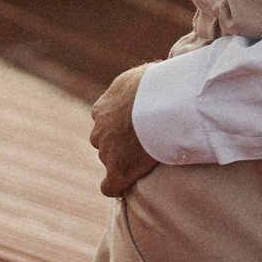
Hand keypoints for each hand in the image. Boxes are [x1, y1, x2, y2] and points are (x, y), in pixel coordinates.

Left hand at [89, 64, 158, 197]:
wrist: (161, 106)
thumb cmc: (158, 86)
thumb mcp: (145, 74)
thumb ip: (140, 82)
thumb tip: (154, 74)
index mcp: (103, 107)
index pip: (103, 118)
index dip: (118, 122)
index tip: (134, 124)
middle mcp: (100, 130)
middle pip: (104, 140)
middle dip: (118, 142)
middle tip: (144, 141)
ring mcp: (107, 152)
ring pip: (109, 160)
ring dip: (122, 161)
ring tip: (145, 160)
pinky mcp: (118, 171)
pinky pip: (109, 186)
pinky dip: (116, 187)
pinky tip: (126, 186)